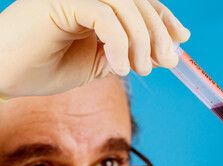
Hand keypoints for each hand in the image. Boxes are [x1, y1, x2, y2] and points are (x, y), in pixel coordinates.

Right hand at [0, 0, 189, 98]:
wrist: (8, 76)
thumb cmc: (49, 68)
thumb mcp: (102, 62)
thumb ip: (132, 53)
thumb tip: (168, 53)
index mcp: (97, 2)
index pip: (140, 2)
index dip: (164, 17)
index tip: (180, 38)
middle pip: (138, 1)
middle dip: (159, 32)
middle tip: (165, 61)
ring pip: (126, 6)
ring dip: (142, 40)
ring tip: (142, 69)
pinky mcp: (60, 0)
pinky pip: (104, 16)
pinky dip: (119, 43)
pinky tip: (120, 68)